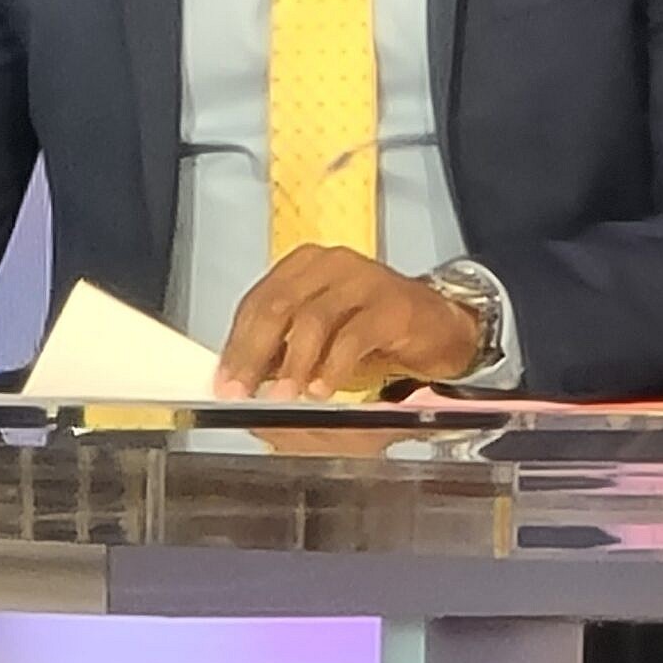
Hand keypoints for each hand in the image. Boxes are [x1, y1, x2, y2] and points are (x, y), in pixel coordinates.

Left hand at [214, 246, 481, 399]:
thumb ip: (281, 349)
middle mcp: (329, 264)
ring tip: (283, 398)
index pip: (257, 302)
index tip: (224, 381)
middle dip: (254, 354)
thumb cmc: (372, 329)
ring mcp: (363, 279)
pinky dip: (333, 366)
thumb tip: (241, 379)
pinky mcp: (392, 305)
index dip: (236, 344)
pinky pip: (354, 336)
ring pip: (313, 319)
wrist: (439, 326)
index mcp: (303, 266)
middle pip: (278, 306)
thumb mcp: (320, 336)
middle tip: (242, 392)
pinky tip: (323, 391)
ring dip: (293, 364)